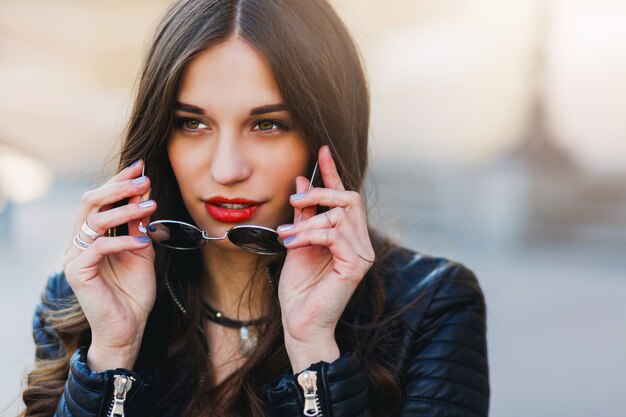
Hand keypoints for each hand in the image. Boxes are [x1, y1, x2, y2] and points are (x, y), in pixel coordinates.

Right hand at [62, 160, 157, 371]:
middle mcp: (78, 242)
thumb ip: (139, 225)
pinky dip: (123, 241)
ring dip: (124, 209)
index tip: (141, 167)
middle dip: (118, 187)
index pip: (100, 200)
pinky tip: (142, 241)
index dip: (118, 182)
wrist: (128, 327)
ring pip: (94, 221)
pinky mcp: (77, 273)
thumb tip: (143, 194)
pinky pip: (99, 247)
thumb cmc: (134, 292)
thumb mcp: (141, 251)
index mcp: (91, 236)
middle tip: (143, 179)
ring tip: (150, 204)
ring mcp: (74, 257)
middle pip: (91, 203)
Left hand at [276, 146, 373, 371]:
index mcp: (345, 235)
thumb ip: (302, 215)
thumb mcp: (296, 242)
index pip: (343, 197)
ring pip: (341, 215)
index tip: (321, 150)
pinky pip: (335, 235)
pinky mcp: (356, 266)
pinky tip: (292, 243)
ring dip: (308, 221)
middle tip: (294, 201)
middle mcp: (359, 242)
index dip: (332, 173)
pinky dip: (310, 235)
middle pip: (349, 199)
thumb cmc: (299, 289)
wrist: (300, 323)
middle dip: (321, 193)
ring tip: (286, 235)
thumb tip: (302, 181)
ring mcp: (361, 254)